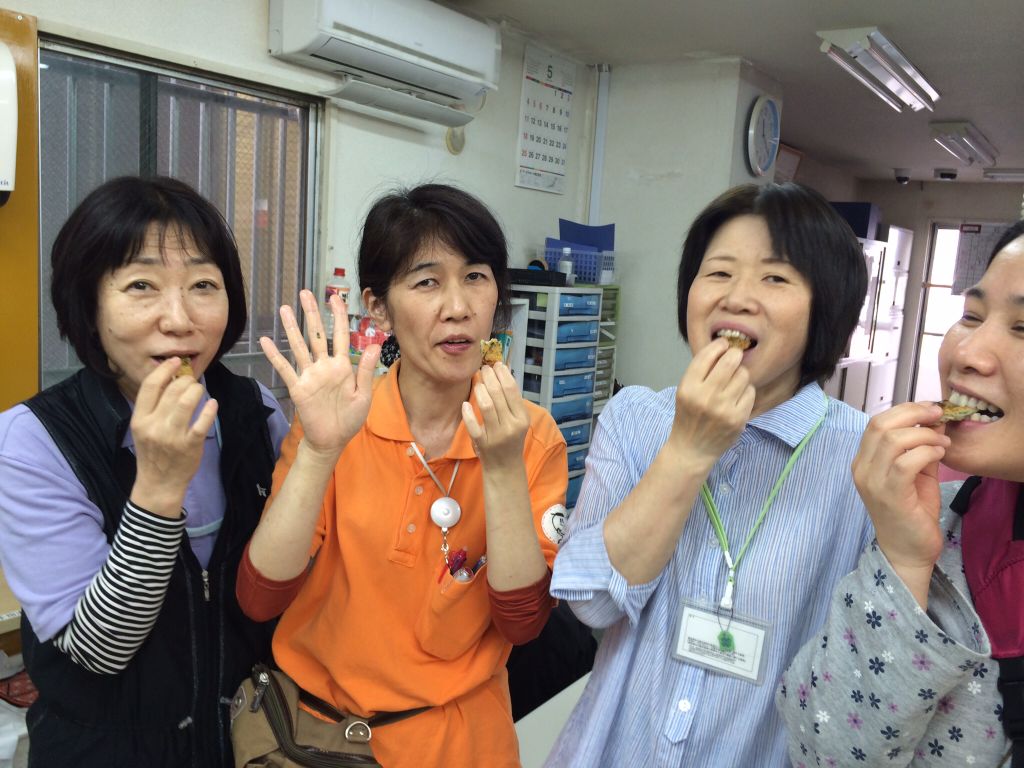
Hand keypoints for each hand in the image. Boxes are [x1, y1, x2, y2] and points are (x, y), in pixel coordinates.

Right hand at [130, 357, 216, 516]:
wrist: (159, 483)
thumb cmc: (153, 453)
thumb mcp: (143, 429)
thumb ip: (153, 407)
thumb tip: (171, 380)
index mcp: (140, 419)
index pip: (149, 386)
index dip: (164, 370)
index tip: (175, 361)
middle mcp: (154, 426)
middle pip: (171, 391)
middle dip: (185, 380)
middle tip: (191, 381)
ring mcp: (172, 436)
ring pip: (186, 402)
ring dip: (196, 390)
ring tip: (199, 390)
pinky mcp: (190, 445)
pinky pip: (202, 422)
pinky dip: (209, 409)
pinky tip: (212, 404)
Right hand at [260, 290, 379, 456]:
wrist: (332, 440)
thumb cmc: (350, 419)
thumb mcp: (363, 395)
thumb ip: (366, 370)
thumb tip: (374, 344)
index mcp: (343, 366)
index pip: (341, 335)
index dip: (338, 316)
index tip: (335, 297)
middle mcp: (325, 366)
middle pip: (317, 335)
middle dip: (312, 314)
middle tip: (305, 293)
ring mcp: (310, 376)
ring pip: (300, 347)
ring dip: (292, 328)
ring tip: (284, 309)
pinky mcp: (298, 388)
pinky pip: (286, 369)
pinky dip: (275, 356)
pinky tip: (265, 341)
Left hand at [462, 363, 528, 469]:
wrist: (505, 467)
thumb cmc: (510, 439)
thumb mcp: (517, 421)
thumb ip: (511, 401)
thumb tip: (502, 374)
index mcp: (522, 418)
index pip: (512, 389)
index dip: (503, 374)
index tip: (496, 365)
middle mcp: (511, 425)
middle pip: (498, 394)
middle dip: (489, 377)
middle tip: (484, 368)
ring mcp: (497, 435)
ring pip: (486, 405)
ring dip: (480, 389)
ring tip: (477, 382)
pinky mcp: (483, 443)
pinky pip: (473, 424)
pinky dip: (468, 413)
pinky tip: (465, 404)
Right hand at [667, 337, 754, 470]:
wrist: (692, 449)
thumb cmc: (689, 416)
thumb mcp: (685, 391)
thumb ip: (701, 371)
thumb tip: (725, 347)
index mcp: (688, 388)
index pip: (707, 356)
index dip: (719, 345)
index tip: (723, 344)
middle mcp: (705, 397)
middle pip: (730, 361)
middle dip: (735, 354)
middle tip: (734, 356)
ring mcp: (723, 409)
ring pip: (743, 375)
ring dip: (741, 374)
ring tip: (733, 382)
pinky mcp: (738, 419)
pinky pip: (750, 392)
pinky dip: (746, 391)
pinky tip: (737, 397)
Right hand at [852, 402, 949, 577]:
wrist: (908, 551)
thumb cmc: (912, 513)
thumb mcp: (916, 473)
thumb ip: (922, 446)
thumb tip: (935, 419)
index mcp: (864, 461)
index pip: (876, 422)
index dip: (905, 409)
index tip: (930, 409)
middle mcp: (862, 469)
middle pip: (881, 425)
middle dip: (914, 414)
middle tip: (938, 416)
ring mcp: (873, 482)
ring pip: (893, 440)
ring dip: (924, 435)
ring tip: (942, 442)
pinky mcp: (889, 495)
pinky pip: (906, 462)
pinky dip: (927, 452)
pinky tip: (940, 455)